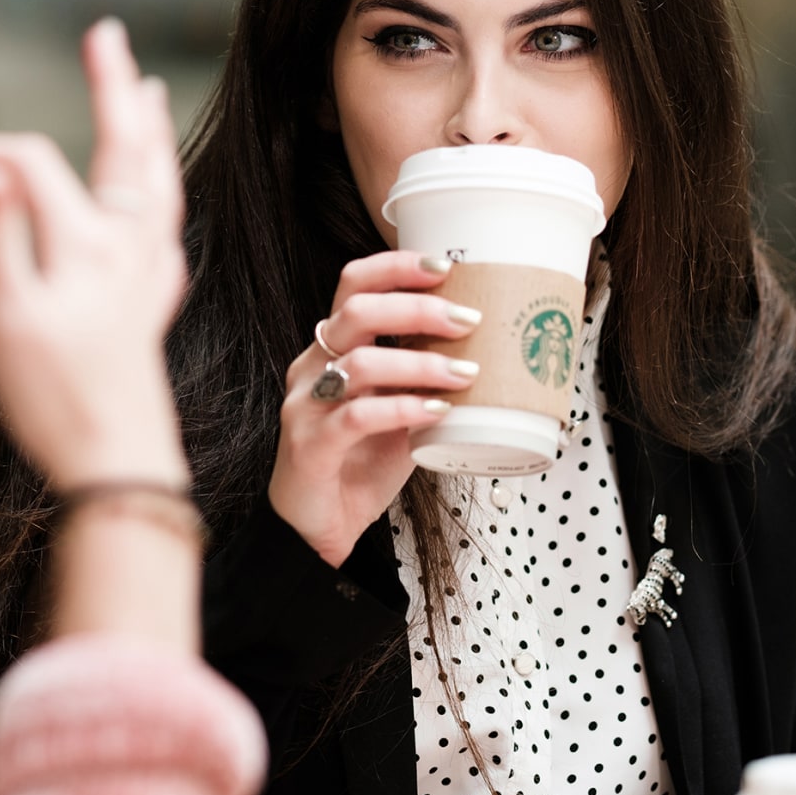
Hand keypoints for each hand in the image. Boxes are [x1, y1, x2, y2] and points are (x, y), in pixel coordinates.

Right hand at [0, 19, 187, 489]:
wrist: (118, 471)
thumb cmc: (55, 401)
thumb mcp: (7, 320)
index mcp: (85, 244)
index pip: (26, 163)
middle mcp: (124, 249)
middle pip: (123, 146)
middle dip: (110, 87)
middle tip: (105, 36)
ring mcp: (144, 278)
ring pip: (155, 183)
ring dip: (146, 131)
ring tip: (146, 90)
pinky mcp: (150, 310)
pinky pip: (165, 233)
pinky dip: (160, 201)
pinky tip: (157, 211)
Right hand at [270, 251, 483, 565]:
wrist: (317, 527)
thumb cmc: (358, 464)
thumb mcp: (397, 410)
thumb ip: (423, 379)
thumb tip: (489, 351)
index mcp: (330, 349)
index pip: (353, 284)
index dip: (396, 268)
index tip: (445, 267)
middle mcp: (311, 366)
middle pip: (357, 311)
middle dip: (418, 308)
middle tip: (468, 320)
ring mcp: (306, 404)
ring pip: (361, 361)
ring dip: (421, 363)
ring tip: (465, 374)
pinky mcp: (310, 444)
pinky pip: (357, 416)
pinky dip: (402, 408)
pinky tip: (436, 411)